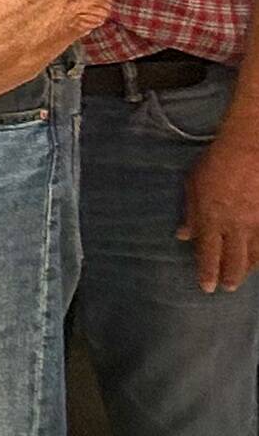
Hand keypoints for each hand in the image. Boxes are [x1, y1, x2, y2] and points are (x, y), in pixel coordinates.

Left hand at [184, 130, 258, 293]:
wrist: (248, 147)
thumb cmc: (215, 162)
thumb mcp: (192, 185)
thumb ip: (190, 213)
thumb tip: (183, 235)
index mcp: (210, 219)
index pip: (208, 254)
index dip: (207, 273)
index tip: (206, 287)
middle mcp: (234, 226)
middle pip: (233, 260)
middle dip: (229, 277)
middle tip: (226, 288)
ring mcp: (256, 222)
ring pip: (254, 254)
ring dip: (248, 268)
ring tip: (243, 277)